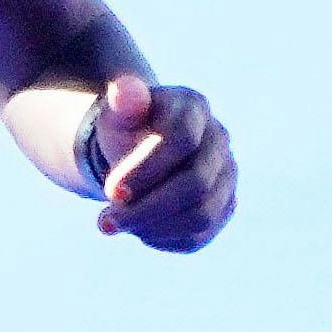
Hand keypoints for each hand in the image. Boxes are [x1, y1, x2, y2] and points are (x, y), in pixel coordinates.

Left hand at [92, 74, 235, 251]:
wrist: (144, 144)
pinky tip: (137, 230)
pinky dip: (164, 239)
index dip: (147, 169)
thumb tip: (122, 92)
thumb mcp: (118, 110)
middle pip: (196, 184)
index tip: (111, 192)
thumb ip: (122, 100)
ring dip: (154, 227)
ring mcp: (227, 175)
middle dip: (147, 208)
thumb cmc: (129, 125)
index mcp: (194, 108)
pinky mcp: (224, 206)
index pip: (181, 139)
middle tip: (104, 222)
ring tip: (116, 225)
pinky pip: (200, 235)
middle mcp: (219, 140)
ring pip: (202, 215)